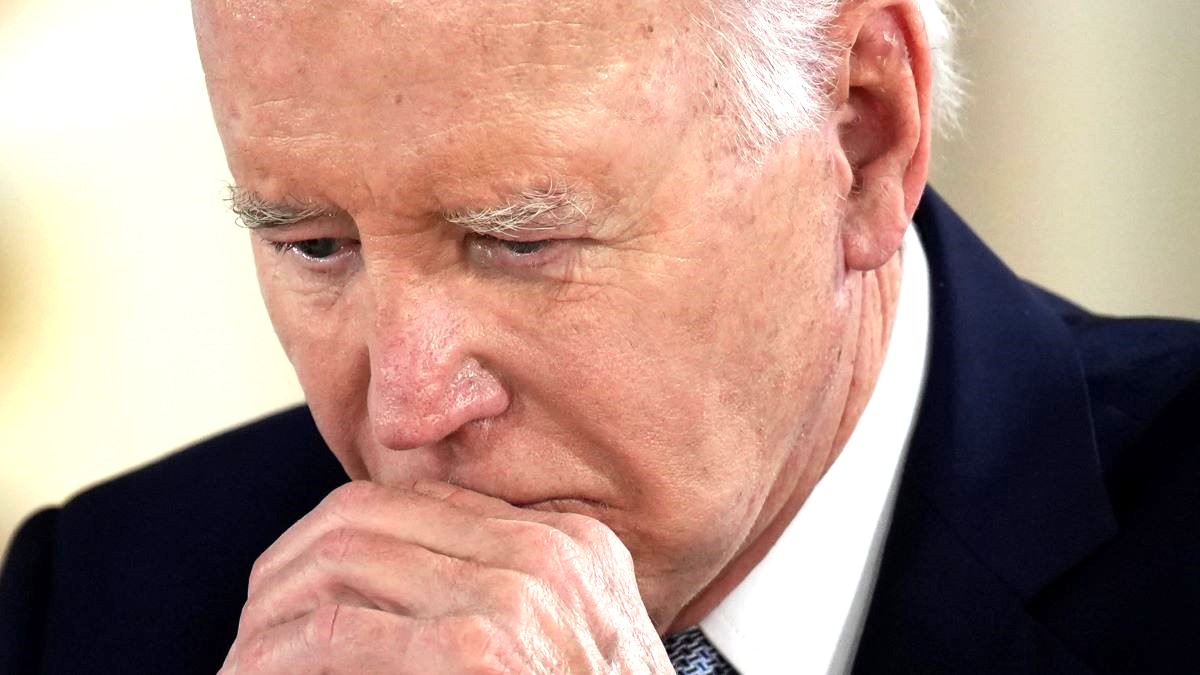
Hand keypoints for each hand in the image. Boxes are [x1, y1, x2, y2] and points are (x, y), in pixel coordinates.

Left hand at [221, 480, 673, 672]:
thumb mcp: (574, 643)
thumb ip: (509, 595)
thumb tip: (399, 578)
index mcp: (571, 546)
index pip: (418, 504)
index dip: (335, 541)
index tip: (293, 586)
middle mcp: (549, 558)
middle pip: (366, 522)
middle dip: (289, 574)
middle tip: (253, 626)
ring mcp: (517, 602)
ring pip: (340, 567)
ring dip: (273, 619)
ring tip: (246, 657)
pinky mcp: (479, 655)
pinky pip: (338, 637)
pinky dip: (280, 660)